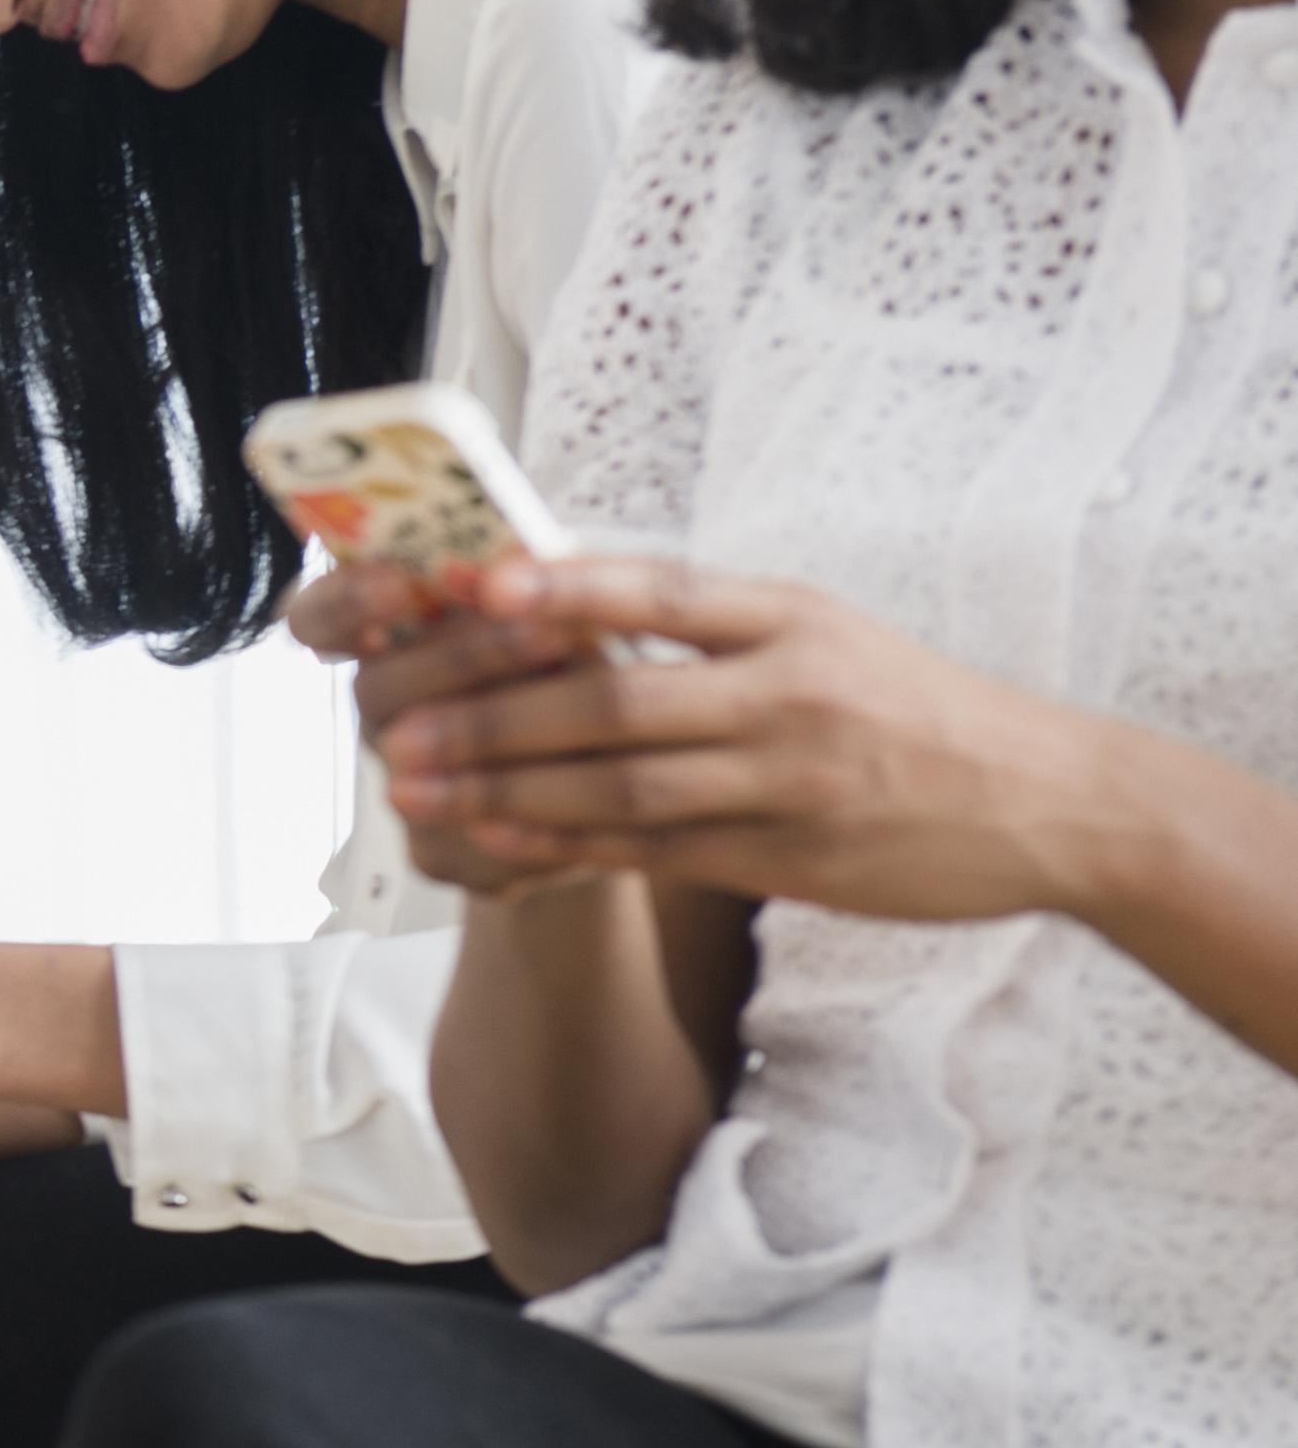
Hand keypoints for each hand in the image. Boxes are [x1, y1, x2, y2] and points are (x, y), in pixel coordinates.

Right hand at [287, 558, 606, 892]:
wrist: (620, 769)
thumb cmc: (579, 661)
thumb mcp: (563, 603)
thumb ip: (533, 585)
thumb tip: (530, 564)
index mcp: (386, 636)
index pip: (319, 618)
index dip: (347, 603)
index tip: (403, 584)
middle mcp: (384, 712)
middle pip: (376, 689)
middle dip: (464, 659)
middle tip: (547, 633)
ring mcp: (402, 786)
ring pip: (418, 772)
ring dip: (502, 735)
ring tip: (590, 700)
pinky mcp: (439, 853)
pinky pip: (467, 845)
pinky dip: (534, 813)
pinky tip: (594, 785)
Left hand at [365, 555, 1124, 919]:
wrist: (1053, 803)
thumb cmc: (915, 709)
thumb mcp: (831, 635)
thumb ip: (717, 625)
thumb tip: (573, 594)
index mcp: (794, 619)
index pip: (664, 590)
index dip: (565, 588)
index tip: (475, 588)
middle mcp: (788, 693)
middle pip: (617, 700)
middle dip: (495, 717)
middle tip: (395, 728)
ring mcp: (789, 782)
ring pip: (623, 786)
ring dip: (507, 791)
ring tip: (417, 789)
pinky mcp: (789, 859)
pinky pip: (655, 851)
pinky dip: (568, 846)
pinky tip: (497, 841)